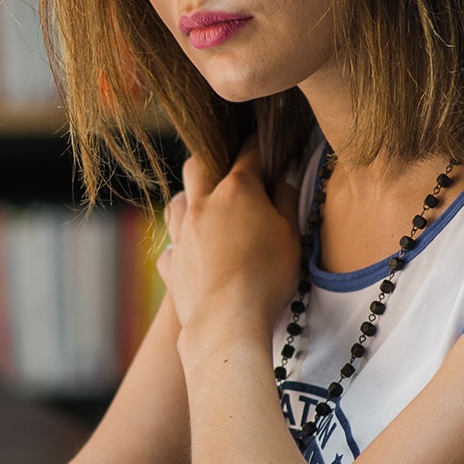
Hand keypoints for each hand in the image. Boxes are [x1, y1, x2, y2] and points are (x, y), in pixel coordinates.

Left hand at [157, 139, 300, 334]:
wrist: (226, 321)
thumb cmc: (266, 278)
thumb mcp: (291, 235)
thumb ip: (286, 201)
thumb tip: (281, 180)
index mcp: (236, 191)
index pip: (248, 154)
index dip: (258, 144)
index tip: (263, 141)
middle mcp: (202, 205)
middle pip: (198, 165)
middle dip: (211, 159)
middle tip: (227, 169)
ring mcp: (181, 234)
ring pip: (177, 201)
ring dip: (191, 200)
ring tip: (207, 211)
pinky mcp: (171, 264)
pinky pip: (172, 245)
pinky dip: (182, 244)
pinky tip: (195, 253)